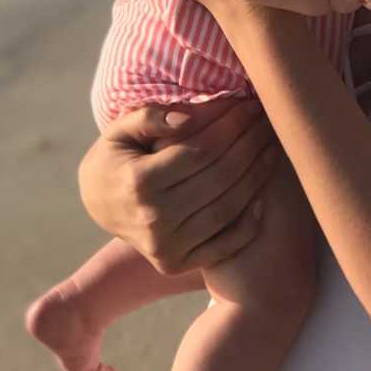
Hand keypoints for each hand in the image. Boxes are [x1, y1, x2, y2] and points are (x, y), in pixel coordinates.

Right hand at [78, 98, 281, 274]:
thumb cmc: (116, 157)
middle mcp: (153, 220)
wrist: (98, 204)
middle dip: (250, 143)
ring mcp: (166, 247)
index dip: (230, 125)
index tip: (248, 105)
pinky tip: (263, 196)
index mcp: (139, 183)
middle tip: (267, 120)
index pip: (200, 150)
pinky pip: (223, 245)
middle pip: (219, 177)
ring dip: (257, 175)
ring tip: (272, 147)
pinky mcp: (176, 265)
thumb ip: (149, 117)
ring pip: (227, 208)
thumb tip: (187, 117)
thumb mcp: (119, 130)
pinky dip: (248, 224)